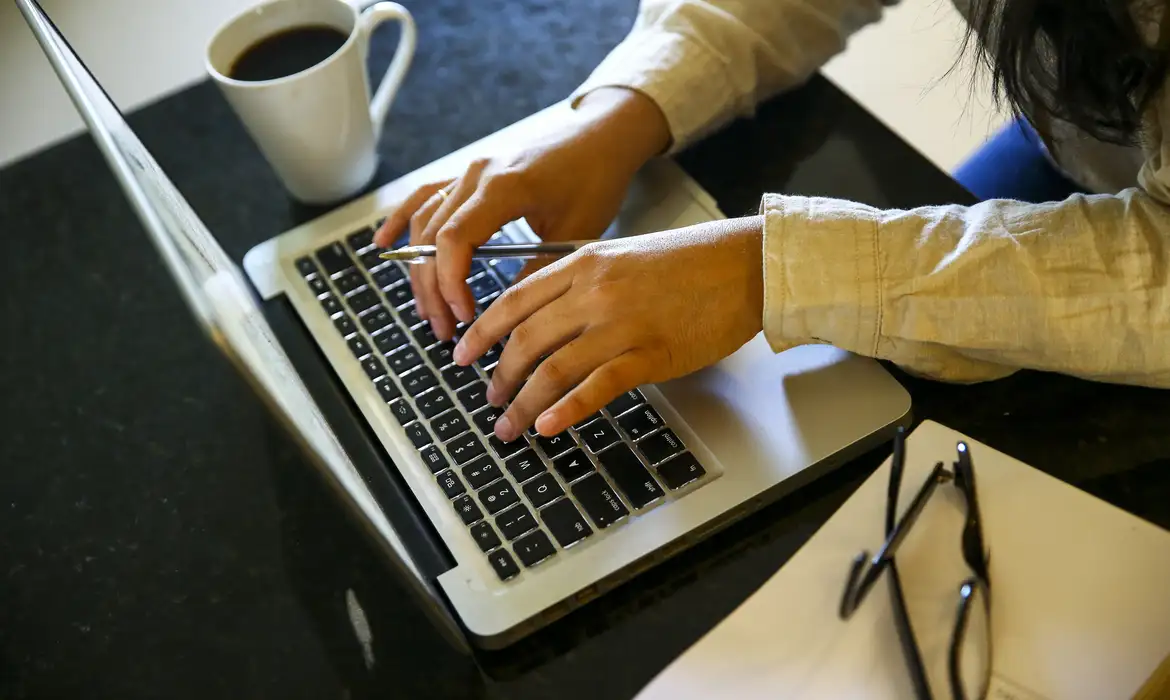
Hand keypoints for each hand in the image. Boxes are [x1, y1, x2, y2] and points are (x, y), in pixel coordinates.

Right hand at [372, 88, 671, 340]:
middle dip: (433, 288)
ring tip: (429, 310)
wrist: (602, 136)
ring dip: (421, 269)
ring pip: (425, 222)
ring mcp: (469, 172)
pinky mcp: (470, 173)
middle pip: (433, 237)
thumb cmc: (596, 177)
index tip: (464, 316)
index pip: (455, 240)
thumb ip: (538, 270)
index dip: (450, 283)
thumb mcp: (576, 232)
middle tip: (445, 329)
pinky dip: (402, 221)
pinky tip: (383, 245)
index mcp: (503, 187)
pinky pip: (425, 196)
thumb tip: (510, 314)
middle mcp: (477, 175)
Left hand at [452, 216, 765, 441]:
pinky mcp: (650, 354)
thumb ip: (583, 281)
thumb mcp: (624, 256)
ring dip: (523, 402)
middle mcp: (595, 291)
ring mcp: (622, 324)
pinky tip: (548, 426)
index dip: (482, 331)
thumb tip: (547, 318)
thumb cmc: (691, 262)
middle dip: (499, 375)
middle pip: (527, 338)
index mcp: (584, 262)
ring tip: (509, 425)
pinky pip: (597, 386)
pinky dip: (567, 409)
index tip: (462, 353)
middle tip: (488, 398)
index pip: (515, 300)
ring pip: (553, 367)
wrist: (745, 265)